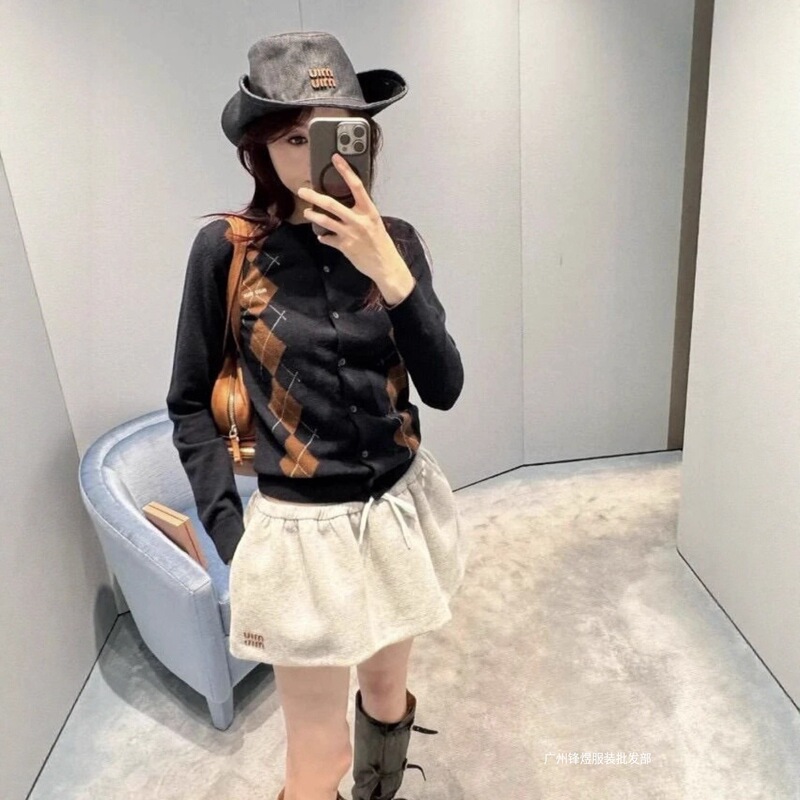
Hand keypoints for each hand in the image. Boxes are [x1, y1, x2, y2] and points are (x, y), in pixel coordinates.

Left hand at [297, 154, 398, 282]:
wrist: (386, 265)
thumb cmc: (381, 244)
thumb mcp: (375, 223)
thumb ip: (361, 213)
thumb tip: (347, 204)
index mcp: (369, 211)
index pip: (356, 186)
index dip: (345, 171)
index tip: (336, 159)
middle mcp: (359, 221)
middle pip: (332, 204)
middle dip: (314, 196)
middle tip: (302, 191)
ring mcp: (350, 234)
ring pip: (325, 221)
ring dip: (313, 215)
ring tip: (307, 213)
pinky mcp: (344, 247)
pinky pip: (328, 239)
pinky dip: (324, 237)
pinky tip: (322, 236)